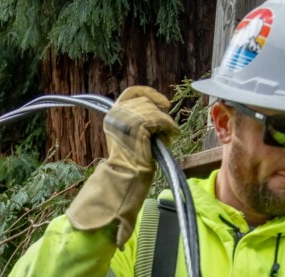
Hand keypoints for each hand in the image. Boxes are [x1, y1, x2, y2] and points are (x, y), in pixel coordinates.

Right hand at [66, 86, 179, 246]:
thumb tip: (159, 109)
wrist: (127, 177)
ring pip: (155, 112)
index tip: (164, 103)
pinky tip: (171, 137)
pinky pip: (160, 120)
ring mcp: (126, 119)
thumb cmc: (131, 161)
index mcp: (113, 113)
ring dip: (166, 124)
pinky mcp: (138, 126)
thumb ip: (139, 120)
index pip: (132, 92)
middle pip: (146, 102)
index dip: (149, 94)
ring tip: (168, 136)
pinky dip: (169, 128)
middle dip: (160, 114)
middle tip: (167, 129)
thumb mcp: (131, 135)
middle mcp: (117, 113)